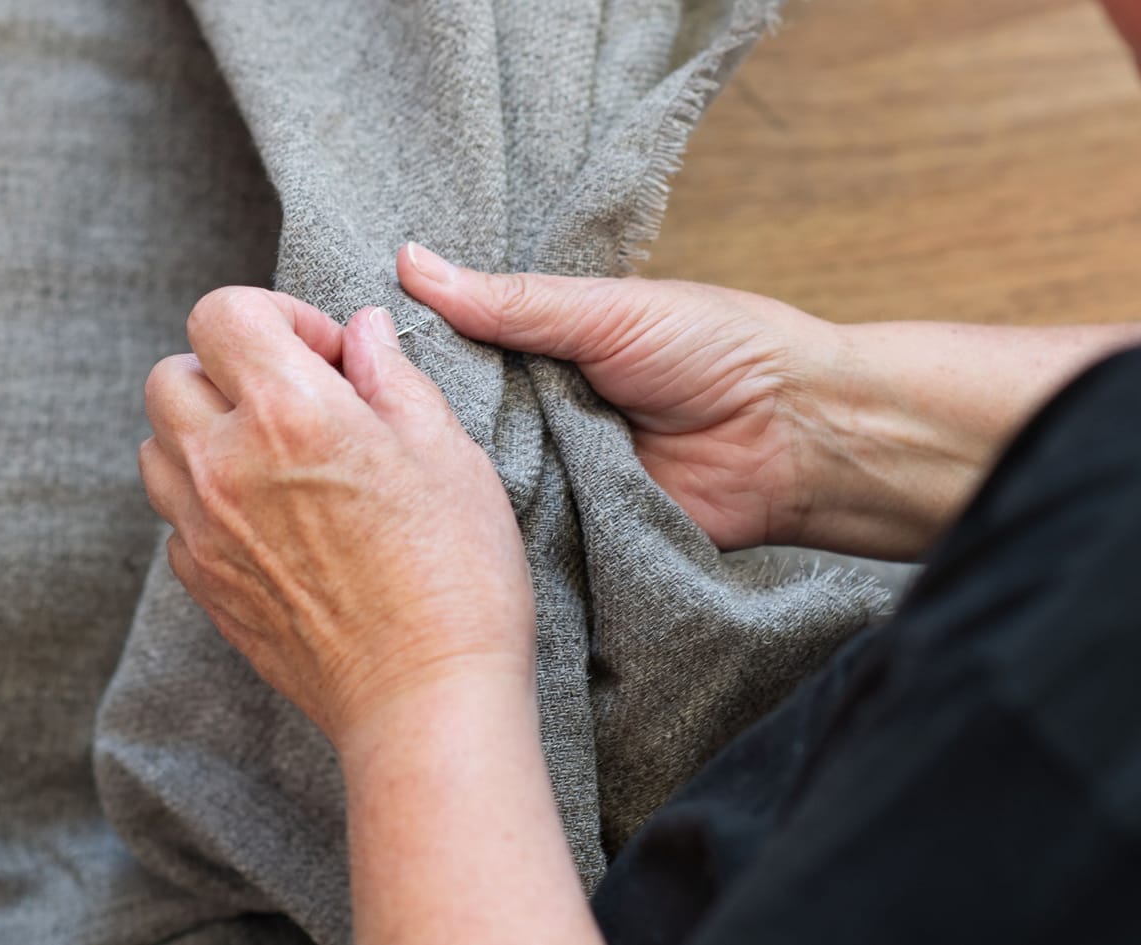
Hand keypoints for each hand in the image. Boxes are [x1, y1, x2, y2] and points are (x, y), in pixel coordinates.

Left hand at [139, 288, 535, 746]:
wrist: (424, 698)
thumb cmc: (456, 574)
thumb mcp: (448, 452)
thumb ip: (393, 377)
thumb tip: (363, 331)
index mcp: (289, 412)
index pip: (222, 313)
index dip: (277, 315)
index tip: (326, 353)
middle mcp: (225, 465)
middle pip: (170, 373)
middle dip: (228, 369)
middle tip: (297, 399)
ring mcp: (203, 530)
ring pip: (157, 445)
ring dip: (204, 432)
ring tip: (275, 456)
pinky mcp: (204, 585)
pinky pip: (175, 518)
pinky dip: (208, 501)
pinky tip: (274, 519)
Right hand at [398, 242, 843, 551]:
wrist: (796, 438)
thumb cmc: (719, 350)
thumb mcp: (607, 312)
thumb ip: (512, 302)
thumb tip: (412, 262)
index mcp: (545, 351)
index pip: (454, 353)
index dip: (407, 356)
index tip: (344, 352)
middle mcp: (542, 413)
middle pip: (459, 421)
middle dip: (421, 420)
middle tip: (359, 418)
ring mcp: (558, 475)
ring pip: (482, 478)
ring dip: (459, 473)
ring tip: (390, 469)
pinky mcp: (579, 531)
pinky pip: (523, 530)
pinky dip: (500, 522)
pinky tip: (450, 519)